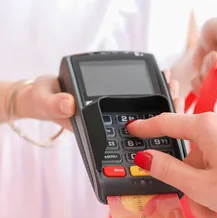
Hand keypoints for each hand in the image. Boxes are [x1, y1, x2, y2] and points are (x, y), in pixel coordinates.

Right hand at [12, 73, 183, 130]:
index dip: (145, 126)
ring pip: (142, 116)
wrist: (39, 96)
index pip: (123, 134)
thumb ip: (54, 104)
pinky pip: (136, 104)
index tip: (161, 113)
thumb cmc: (41, 100)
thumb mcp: (43, 101)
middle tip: (177, 95)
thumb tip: (69, 104)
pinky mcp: (111, 107)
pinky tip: (161, 82)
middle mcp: (105, 126)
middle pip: (140, 127)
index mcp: (93, 130)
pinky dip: (150, 95)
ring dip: (159, 104)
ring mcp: (110, 118)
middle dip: (160, 114)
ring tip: (173, 87)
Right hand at [127, 112, 216, 217]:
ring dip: (206, 186)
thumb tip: (146, 158)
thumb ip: (168, 170)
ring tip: (216, 211)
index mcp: (206, 127)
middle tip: (196, 206)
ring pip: (208, 159)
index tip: (133, 129)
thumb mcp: (200, 186)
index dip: (145, 129)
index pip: (165, 123)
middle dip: (190, 183)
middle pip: (190, 153)